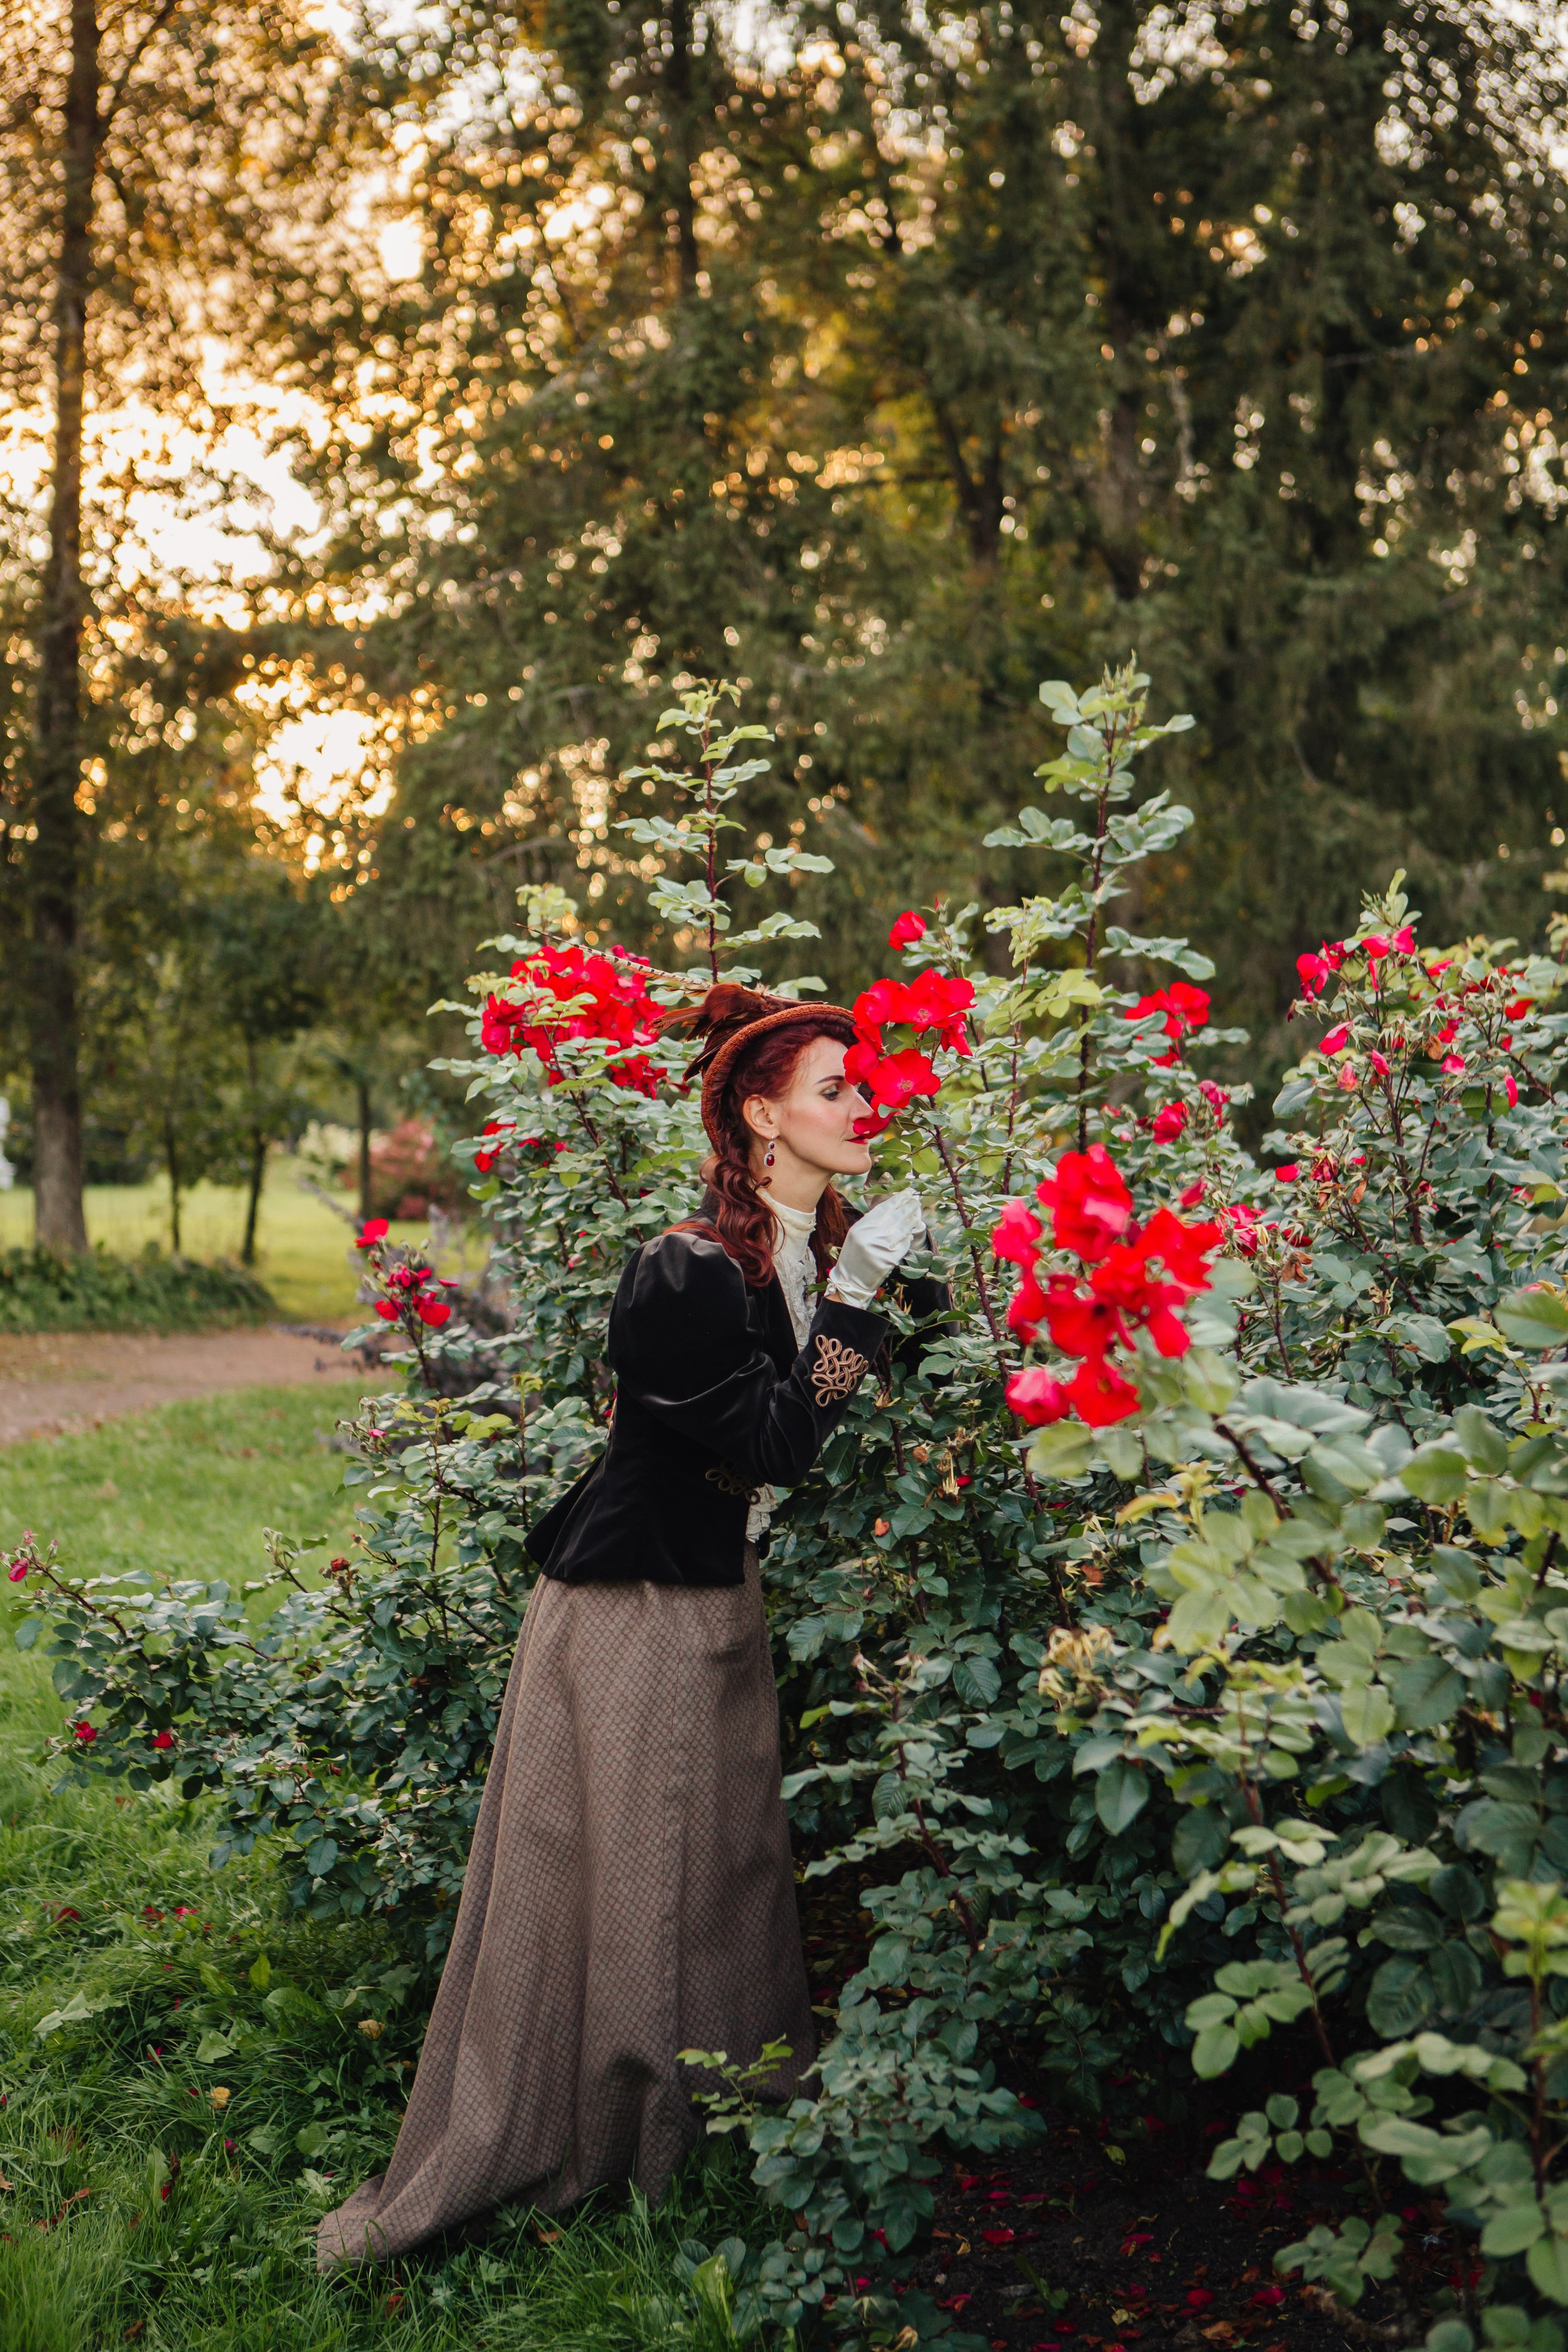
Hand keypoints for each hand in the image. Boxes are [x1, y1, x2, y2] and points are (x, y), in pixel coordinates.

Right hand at [826, 1189, 926, 1308]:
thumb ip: (873, 1222)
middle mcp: (870, 1235)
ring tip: (916, 1216)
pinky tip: (909, 1235)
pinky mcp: (889, 1260)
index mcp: (861, 1227)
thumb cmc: (854, 1256)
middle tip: (916, 1201)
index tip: (907, 1192)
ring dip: (911, 1221)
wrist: (850, 1281)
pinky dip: (907, 1239)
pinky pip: (903, 1245)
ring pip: (902, 1229)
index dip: (897, 1199)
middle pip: (895, 1216)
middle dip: (908, 1207)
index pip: (883, 1208)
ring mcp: (880, 1248)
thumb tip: (894, 1208)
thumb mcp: (857, 1234)